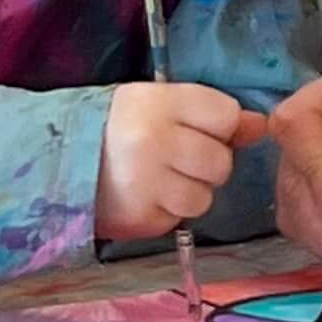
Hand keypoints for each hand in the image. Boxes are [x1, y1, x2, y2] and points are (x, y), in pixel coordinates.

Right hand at [97, 83, 267, 240]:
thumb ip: (212, 114)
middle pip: (221, 162)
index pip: (226, 115)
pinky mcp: (141, 217)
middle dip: (206, 164)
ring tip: (160, 179)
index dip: (218, 126)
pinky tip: (147, 196)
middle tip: (177, 158)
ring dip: (189, 192)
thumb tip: (261, 126)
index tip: (196, 129)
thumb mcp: (162, 105)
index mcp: (160, 102)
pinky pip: (179, 220)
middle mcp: (154, 140)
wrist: (59, 162)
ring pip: (204, 197)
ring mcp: (146, 183)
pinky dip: (168, 211)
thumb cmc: (121, 127)